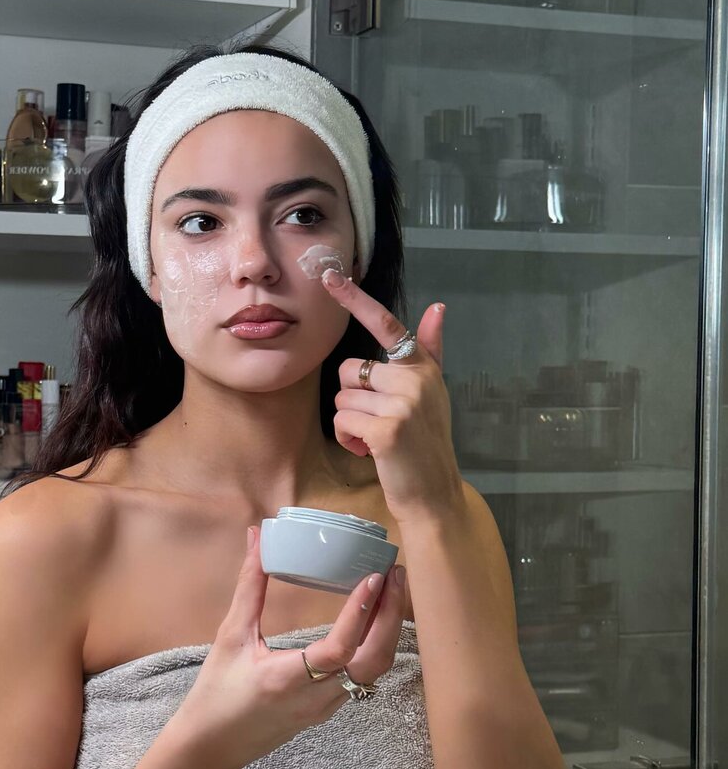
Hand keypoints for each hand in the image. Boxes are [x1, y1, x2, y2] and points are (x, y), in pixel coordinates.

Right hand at [178, 525, 406, 768]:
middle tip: (395, 573)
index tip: (374, 577)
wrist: (213, 746)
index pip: (340, 648)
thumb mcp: (230, 637)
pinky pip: (365, 676)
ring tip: (391, 589)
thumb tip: (256, 538)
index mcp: (288, 679)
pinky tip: (376, 618)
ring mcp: (327, 707)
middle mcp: (316, 697)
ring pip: (375, 670)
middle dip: (391, 615)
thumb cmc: (217, 691)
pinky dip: (378, 644)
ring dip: (388, 629)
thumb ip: (249, 587)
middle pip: (374, 660)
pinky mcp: (330, 709)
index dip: (362, 613)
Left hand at [322, 268, 461, 520]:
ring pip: (341, 398)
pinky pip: (342, 421)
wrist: (434, 493)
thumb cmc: (427, 443)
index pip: (386, 325)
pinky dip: (348, 440)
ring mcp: (402, 405)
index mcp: (422, 368)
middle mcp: (414, 380)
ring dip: (349, 423)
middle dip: (352, 398)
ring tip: (376, 439)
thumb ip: (430, 350)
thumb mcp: (433, 393)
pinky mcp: (386, 430)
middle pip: (348, 370)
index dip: (356, 299)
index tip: (330, 275)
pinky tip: (370, 451)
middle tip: (377, 422)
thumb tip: (437, 307)